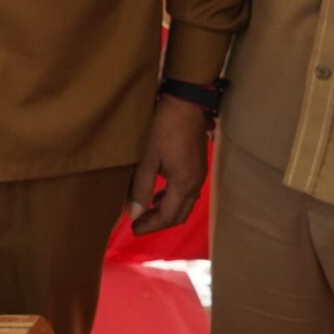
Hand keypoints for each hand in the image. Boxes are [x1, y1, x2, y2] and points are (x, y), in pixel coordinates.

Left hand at [127, 95, 210, 235]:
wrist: (185, 103)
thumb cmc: (163, 128)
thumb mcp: (148, 159)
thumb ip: (142, 188)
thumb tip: (135, 214)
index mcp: (184, 184)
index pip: (169, 216)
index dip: (151, 226)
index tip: (134, 230)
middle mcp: (195, 183)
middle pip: (180, 214)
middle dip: (159, 222)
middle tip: (139, 225)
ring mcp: (199, 174)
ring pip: (184, 203)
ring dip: (166, 210)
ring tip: (146, 212)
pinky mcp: (198, 165)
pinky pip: (187, 191)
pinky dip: (173, 198)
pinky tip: (160, 193)